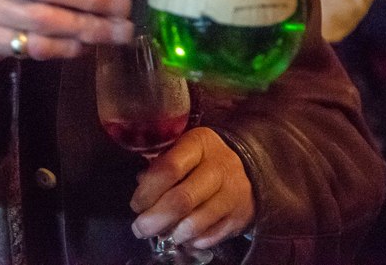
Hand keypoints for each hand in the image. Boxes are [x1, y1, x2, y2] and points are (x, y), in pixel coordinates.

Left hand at [130, 127, 254, 250]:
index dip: (148, 191)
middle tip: (140, 229)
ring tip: (163, 234)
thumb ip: (160, 167)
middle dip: (155, 219)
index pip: (170, 168)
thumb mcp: (183, 151)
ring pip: (196, 223)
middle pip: (182, 200)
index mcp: (199, 144)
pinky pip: (210, 237)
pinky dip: (191, 242)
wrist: (248, 167)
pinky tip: (183, 236)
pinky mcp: (240, 216)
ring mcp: (232, 193)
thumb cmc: (203, 159)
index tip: (137, 204)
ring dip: (173, 234)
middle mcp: (219, 167)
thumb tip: (141, 188)